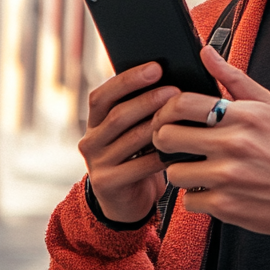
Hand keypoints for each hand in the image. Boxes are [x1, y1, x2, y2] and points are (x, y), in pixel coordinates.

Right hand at [78, 63, 170, 222]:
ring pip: (130, 139)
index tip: (156, 67)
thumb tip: (172, 80)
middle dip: (148, 100)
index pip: (103, 95)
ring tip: (178, 116)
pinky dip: (160, 156)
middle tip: (174, 90)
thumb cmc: (138, 157)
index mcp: (94, 122)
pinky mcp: (108, 184)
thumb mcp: (133, 131)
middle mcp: (90, 141)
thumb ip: (141, 110)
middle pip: (118, 115)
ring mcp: (97, 164)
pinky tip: (179, 149)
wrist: (127, 202)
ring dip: (156, 125)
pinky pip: (138, 166)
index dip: (128, 80)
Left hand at [152, 46, 269, 242]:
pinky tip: (214, 189)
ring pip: (174, 172)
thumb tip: (205, 51)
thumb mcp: (268, 107)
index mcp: (243, 116)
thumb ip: (233, 78)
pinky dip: (197, 197)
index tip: (168, 116)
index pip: (182, 104)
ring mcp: (228, 177)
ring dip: (182, 171)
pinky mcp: (225, 206)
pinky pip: (187, 201)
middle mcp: (234, 144)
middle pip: (168, 137)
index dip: (166, 109)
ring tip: (200, 167)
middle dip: (166, 139)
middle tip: (175, 142)